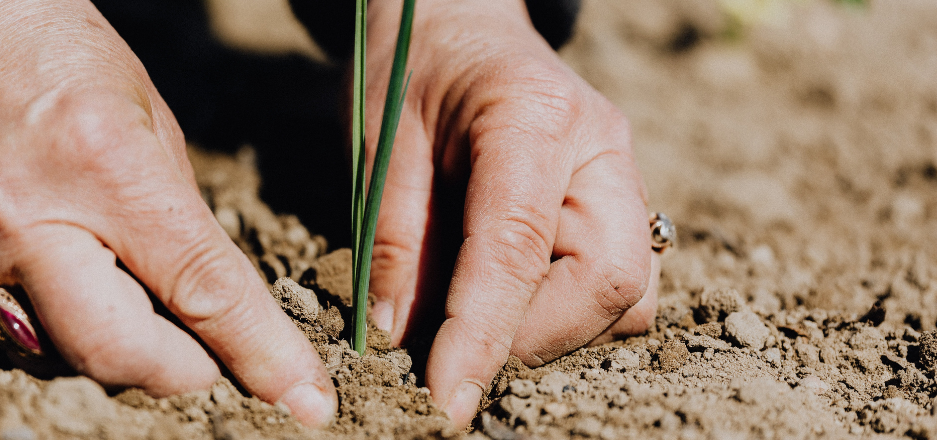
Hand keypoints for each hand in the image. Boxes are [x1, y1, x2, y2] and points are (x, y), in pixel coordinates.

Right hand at [0, 0, 334, 425]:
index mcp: (103, 165)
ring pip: (65, 359)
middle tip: (209, 355)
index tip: (305, 401)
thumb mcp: (151, 119)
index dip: (261, 354)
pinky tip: (69, 278)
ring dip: (120, 350)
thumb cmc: (55, 49)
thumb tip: (215, 306)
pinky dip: (59, 327)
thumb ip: (182, 221)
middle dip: (183, 372)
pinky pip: (11, 338)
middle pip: (120, 355)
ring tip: (132, 297)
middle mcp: (25, 221)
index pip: (200, 289)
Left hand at [363, 0, 658, 428]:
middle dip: (532, 337)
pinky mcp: (620, 202)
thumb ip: (393, 236)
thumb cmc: (412, 67)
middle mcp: (600, 149)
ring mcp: (621, 175)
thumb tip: (400, 336)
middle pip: (609, 281)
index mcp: (532, 117)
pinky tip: (510, 291)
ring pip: (627, 294)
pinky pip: (621, 283)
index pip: (518, 247)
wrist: (459, 23)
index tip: (446, 397)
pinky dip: (567, 310)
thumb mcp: (380, 141)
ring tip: (478, 312)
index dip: (482, 334)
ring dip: (554, 329)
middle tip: (455, 347)